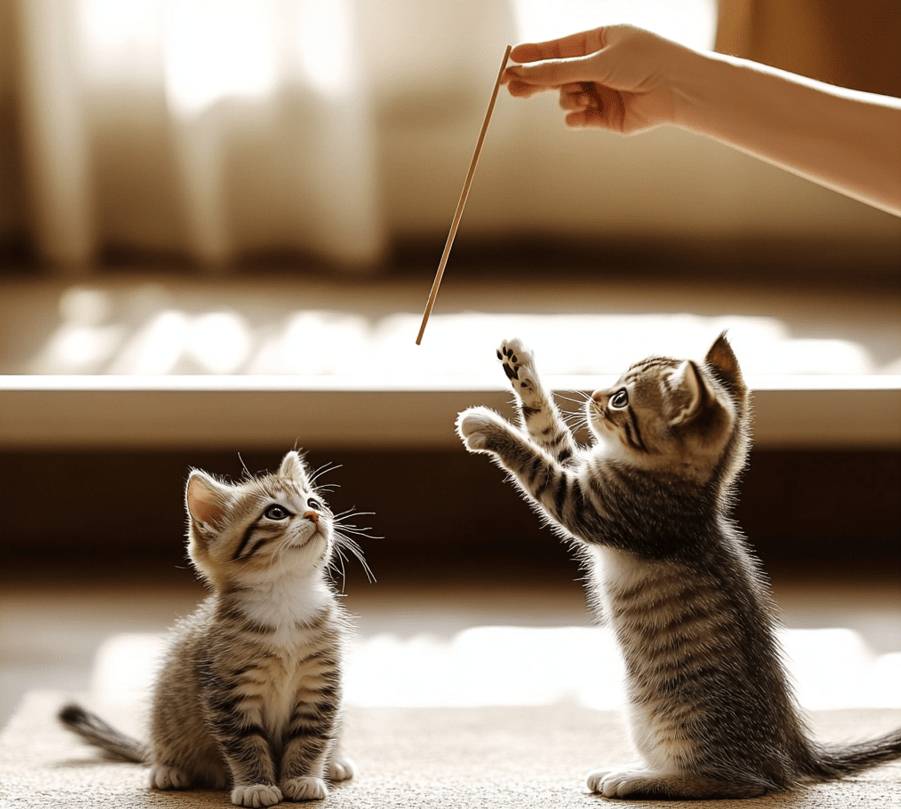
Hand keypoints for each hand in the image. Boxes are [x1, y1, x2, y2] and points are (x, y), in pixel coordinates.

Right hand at [502, 25, 691, 134]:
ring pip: (566, 98)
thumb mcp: (596, 60)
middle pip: (556, 75)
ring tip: (583, 98)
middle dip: (536, 82)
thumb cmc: (645, 62)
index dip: (533, 57)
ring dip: (569, 99)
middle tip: (512, 88)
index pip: (557, 49)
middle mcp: (597, 66)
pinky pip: (578, 118)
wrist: (678, 89)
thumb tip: (524, 70)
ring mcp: (601, 91)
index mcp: (598, 41)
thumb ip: (557, 70)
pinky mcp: (605, 116)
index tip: (510, 62)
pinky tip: (584, 113)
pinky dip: (577, 117)